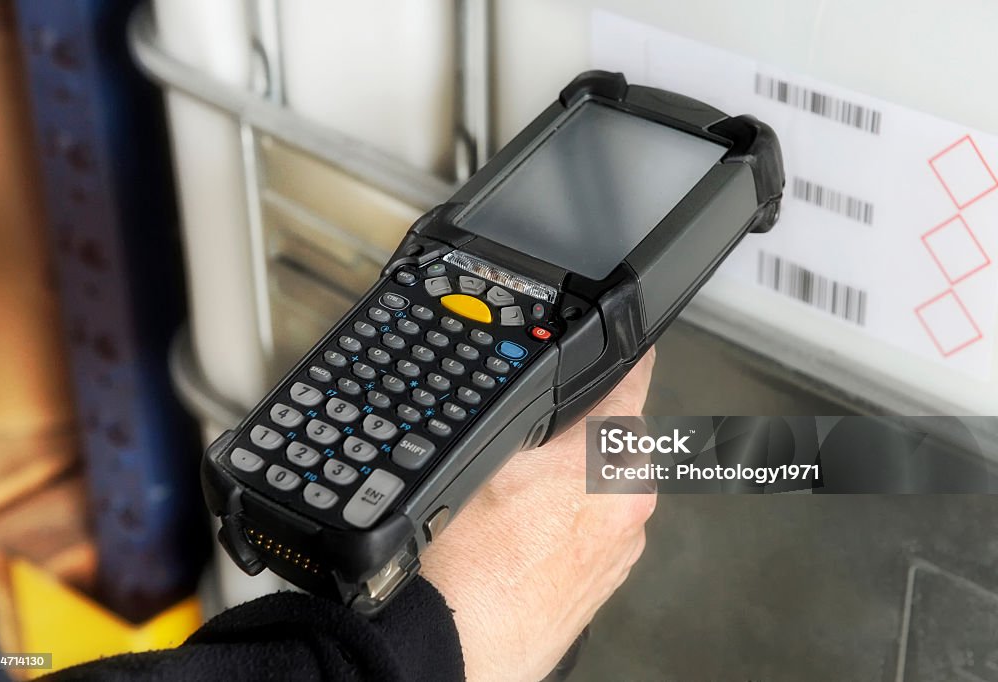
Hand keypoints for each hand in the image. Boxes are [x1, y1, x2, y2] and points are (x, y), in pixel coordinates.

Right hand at [420, 350, 656, 681]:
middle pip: (616, 437)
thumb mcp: (481, 454)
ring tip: (513, 505)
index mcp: (609, 459)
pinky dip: (569, 524)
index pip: (634, 380)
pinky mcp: (604, 582)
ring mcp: (621, 548)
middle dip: (582, 431)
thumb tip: (542, 394)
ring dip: (574, 481)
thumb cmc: (461, 565)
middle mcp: (629, 503)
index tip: (633, 342)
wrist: (453, 646)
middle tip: (529, 445)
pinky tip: (521, 539)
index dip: (628, 353)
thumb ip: (528, 415)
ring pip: (604, 486)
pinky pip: (595, 530)